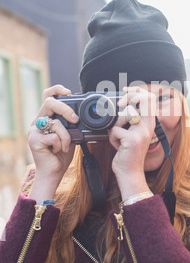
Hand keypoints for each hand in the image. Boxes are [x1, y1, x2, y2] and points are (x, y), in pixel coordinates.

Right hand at [27, 85, 78, 201]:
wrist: (53, 173)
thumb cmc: (61, 155)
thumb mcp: (70, 135)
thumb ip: (71, 124)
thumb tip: (82, 115)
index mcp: (46, 118)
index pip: (48, 96)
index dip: (57, 90)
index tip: (69, 92)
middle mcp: (38, 122)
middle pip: (49, 102)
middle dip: (65, 109)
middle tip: (75, 120)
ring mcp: (34, 130)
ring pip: (55, 122)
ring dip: (66, 136)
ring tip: (65, 147)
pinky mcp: (34, 140)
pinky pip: (54, 136)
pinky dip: (61, 144)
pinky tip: (57, 151)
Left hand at [108, 87, 155, 199]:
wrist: (130, 172)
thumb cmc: (128, 153)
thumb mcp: (133, 134)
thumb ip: (131, 120)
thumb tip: (121, 106)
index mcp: (149, 123)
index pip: (149, 99)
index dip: (137, 90)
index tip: (126, 90)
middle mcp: (148, 127)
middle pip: (143, 99)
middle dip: (128, 97)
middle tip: (119, 105)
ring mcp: (141, 133)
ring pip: (124, 114)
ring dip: (116, 125)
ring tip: (119, 137)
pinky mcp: (132, 140)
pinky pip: (114, 130)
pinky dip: (111, 138)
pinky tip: (118, 146)